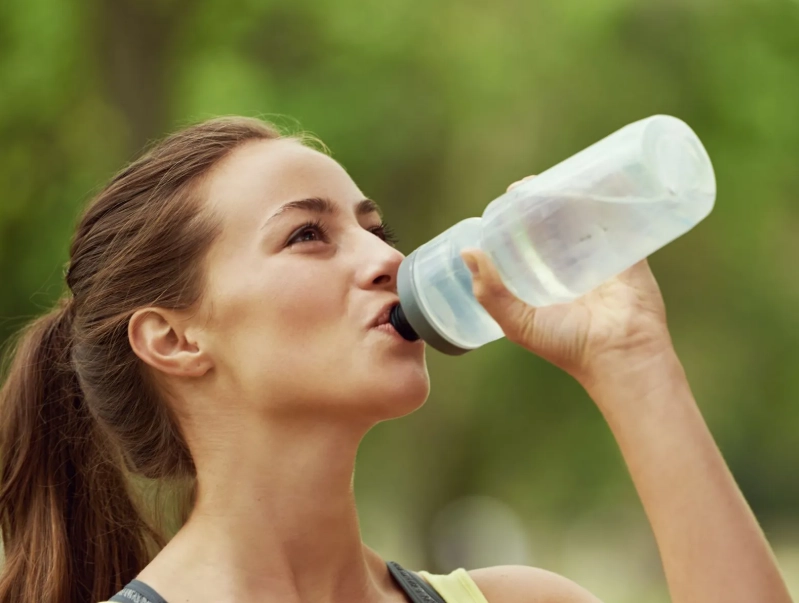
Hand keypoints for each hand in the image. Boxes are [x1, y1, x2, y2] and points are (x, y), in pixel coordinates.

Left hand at [461, 176, 674, 389]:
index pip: (529, 239)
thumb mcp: (518, 322)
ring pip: (587, 216)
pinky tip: (603, 177)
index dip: (519, 218)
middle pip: (557, 223)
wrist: (619, 355)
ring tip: (562, 176)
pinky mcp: (629, 252)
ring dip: (575, 194)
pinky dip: (615, 197)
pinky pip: (623, 219)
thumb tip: (468, 252)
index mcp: (546, 281)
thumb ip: (490, 293)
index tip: (510, 198)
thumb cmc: (567, 345)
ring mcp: (601, 257)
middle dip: (545, 200)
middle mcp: (572, 266)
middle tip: (533, 183)